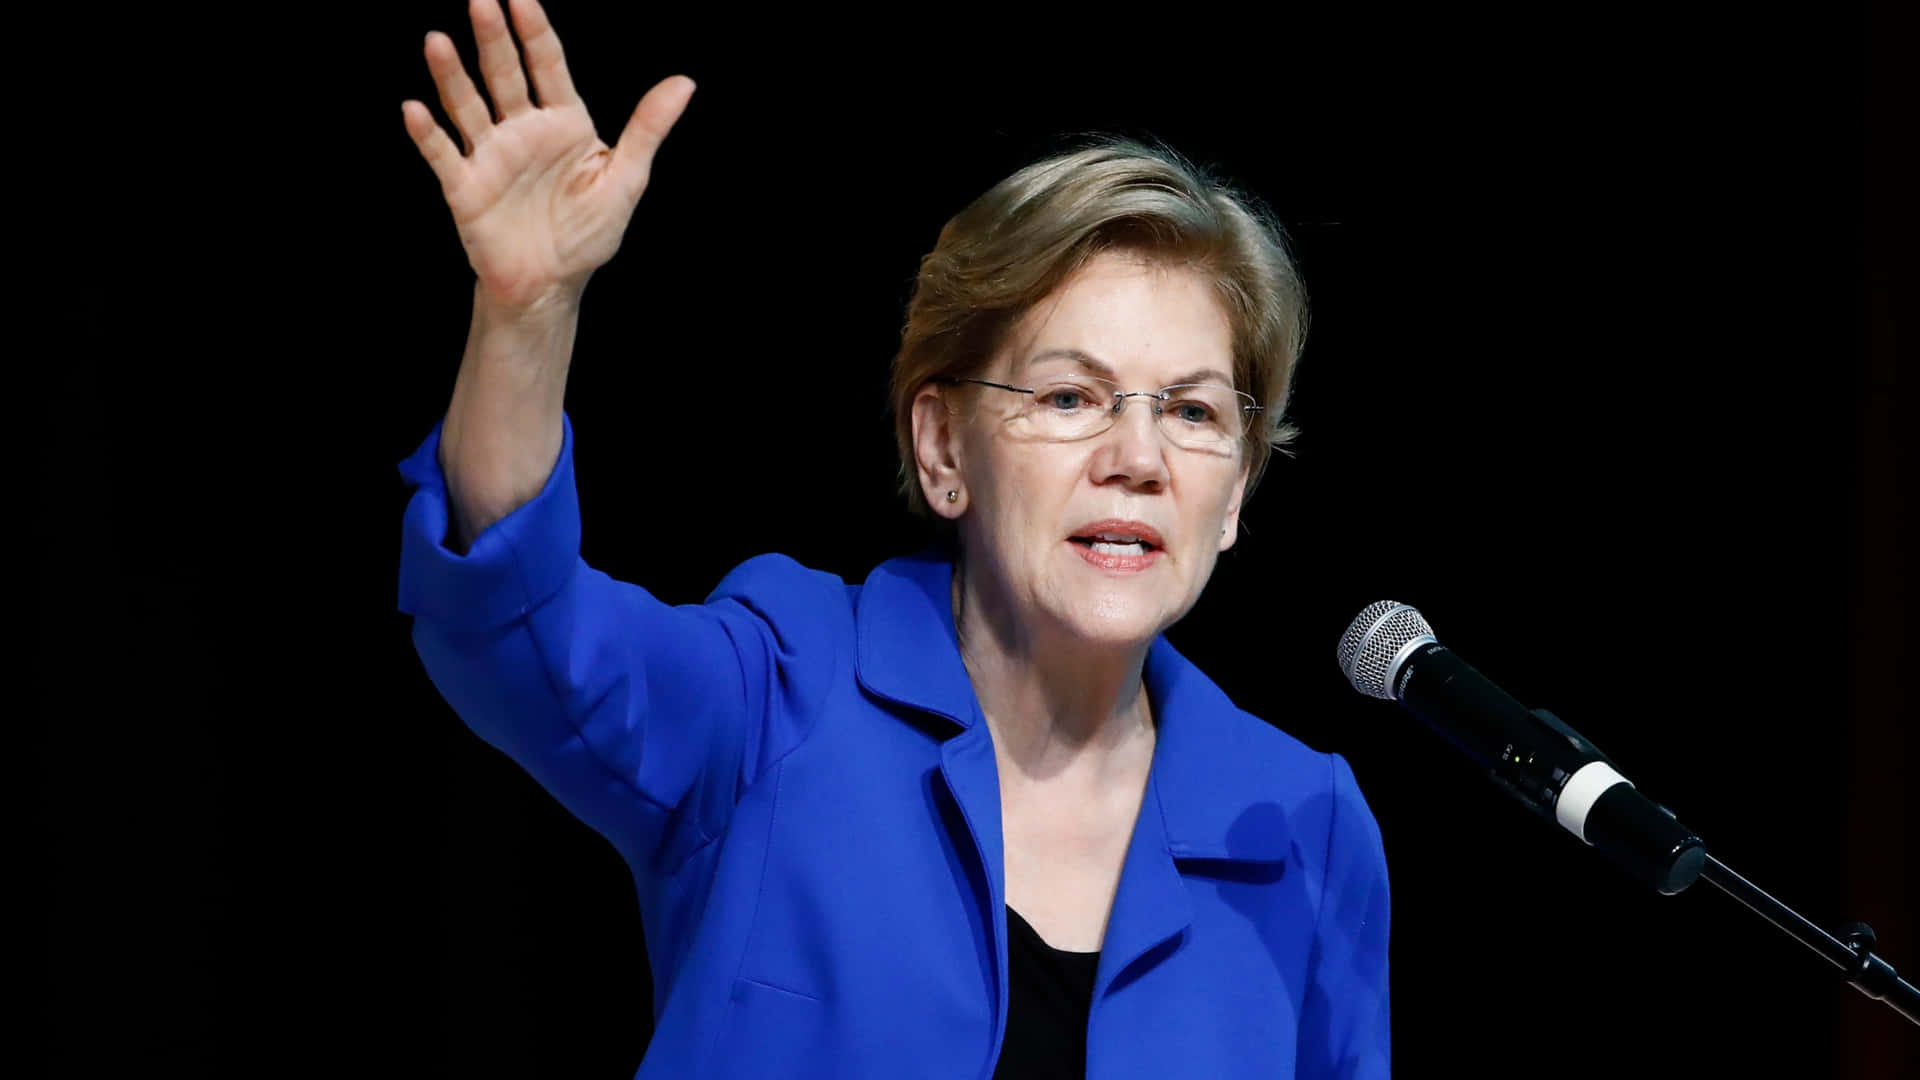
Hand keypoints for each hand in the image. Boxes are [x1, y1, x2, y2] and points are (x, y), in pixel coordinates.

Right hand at [401, 0, 693, 310]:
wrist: (553, 286)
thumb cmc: (588, 232)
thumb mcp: (626, 179)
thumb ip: (647, 128)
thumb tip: (684, 82)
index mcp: (564, 122)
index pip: (547, 65)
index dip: (534, 30)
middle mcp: (522, 130)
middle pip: (504, 75)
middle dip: (493, 38)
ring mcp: (490, 155)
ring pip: (468, 106)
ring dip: (451, 76)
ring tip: (437, 42)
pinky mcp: (465, 187)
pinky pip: (442, 155)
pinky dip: (427, 134)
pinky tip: (414, 109)